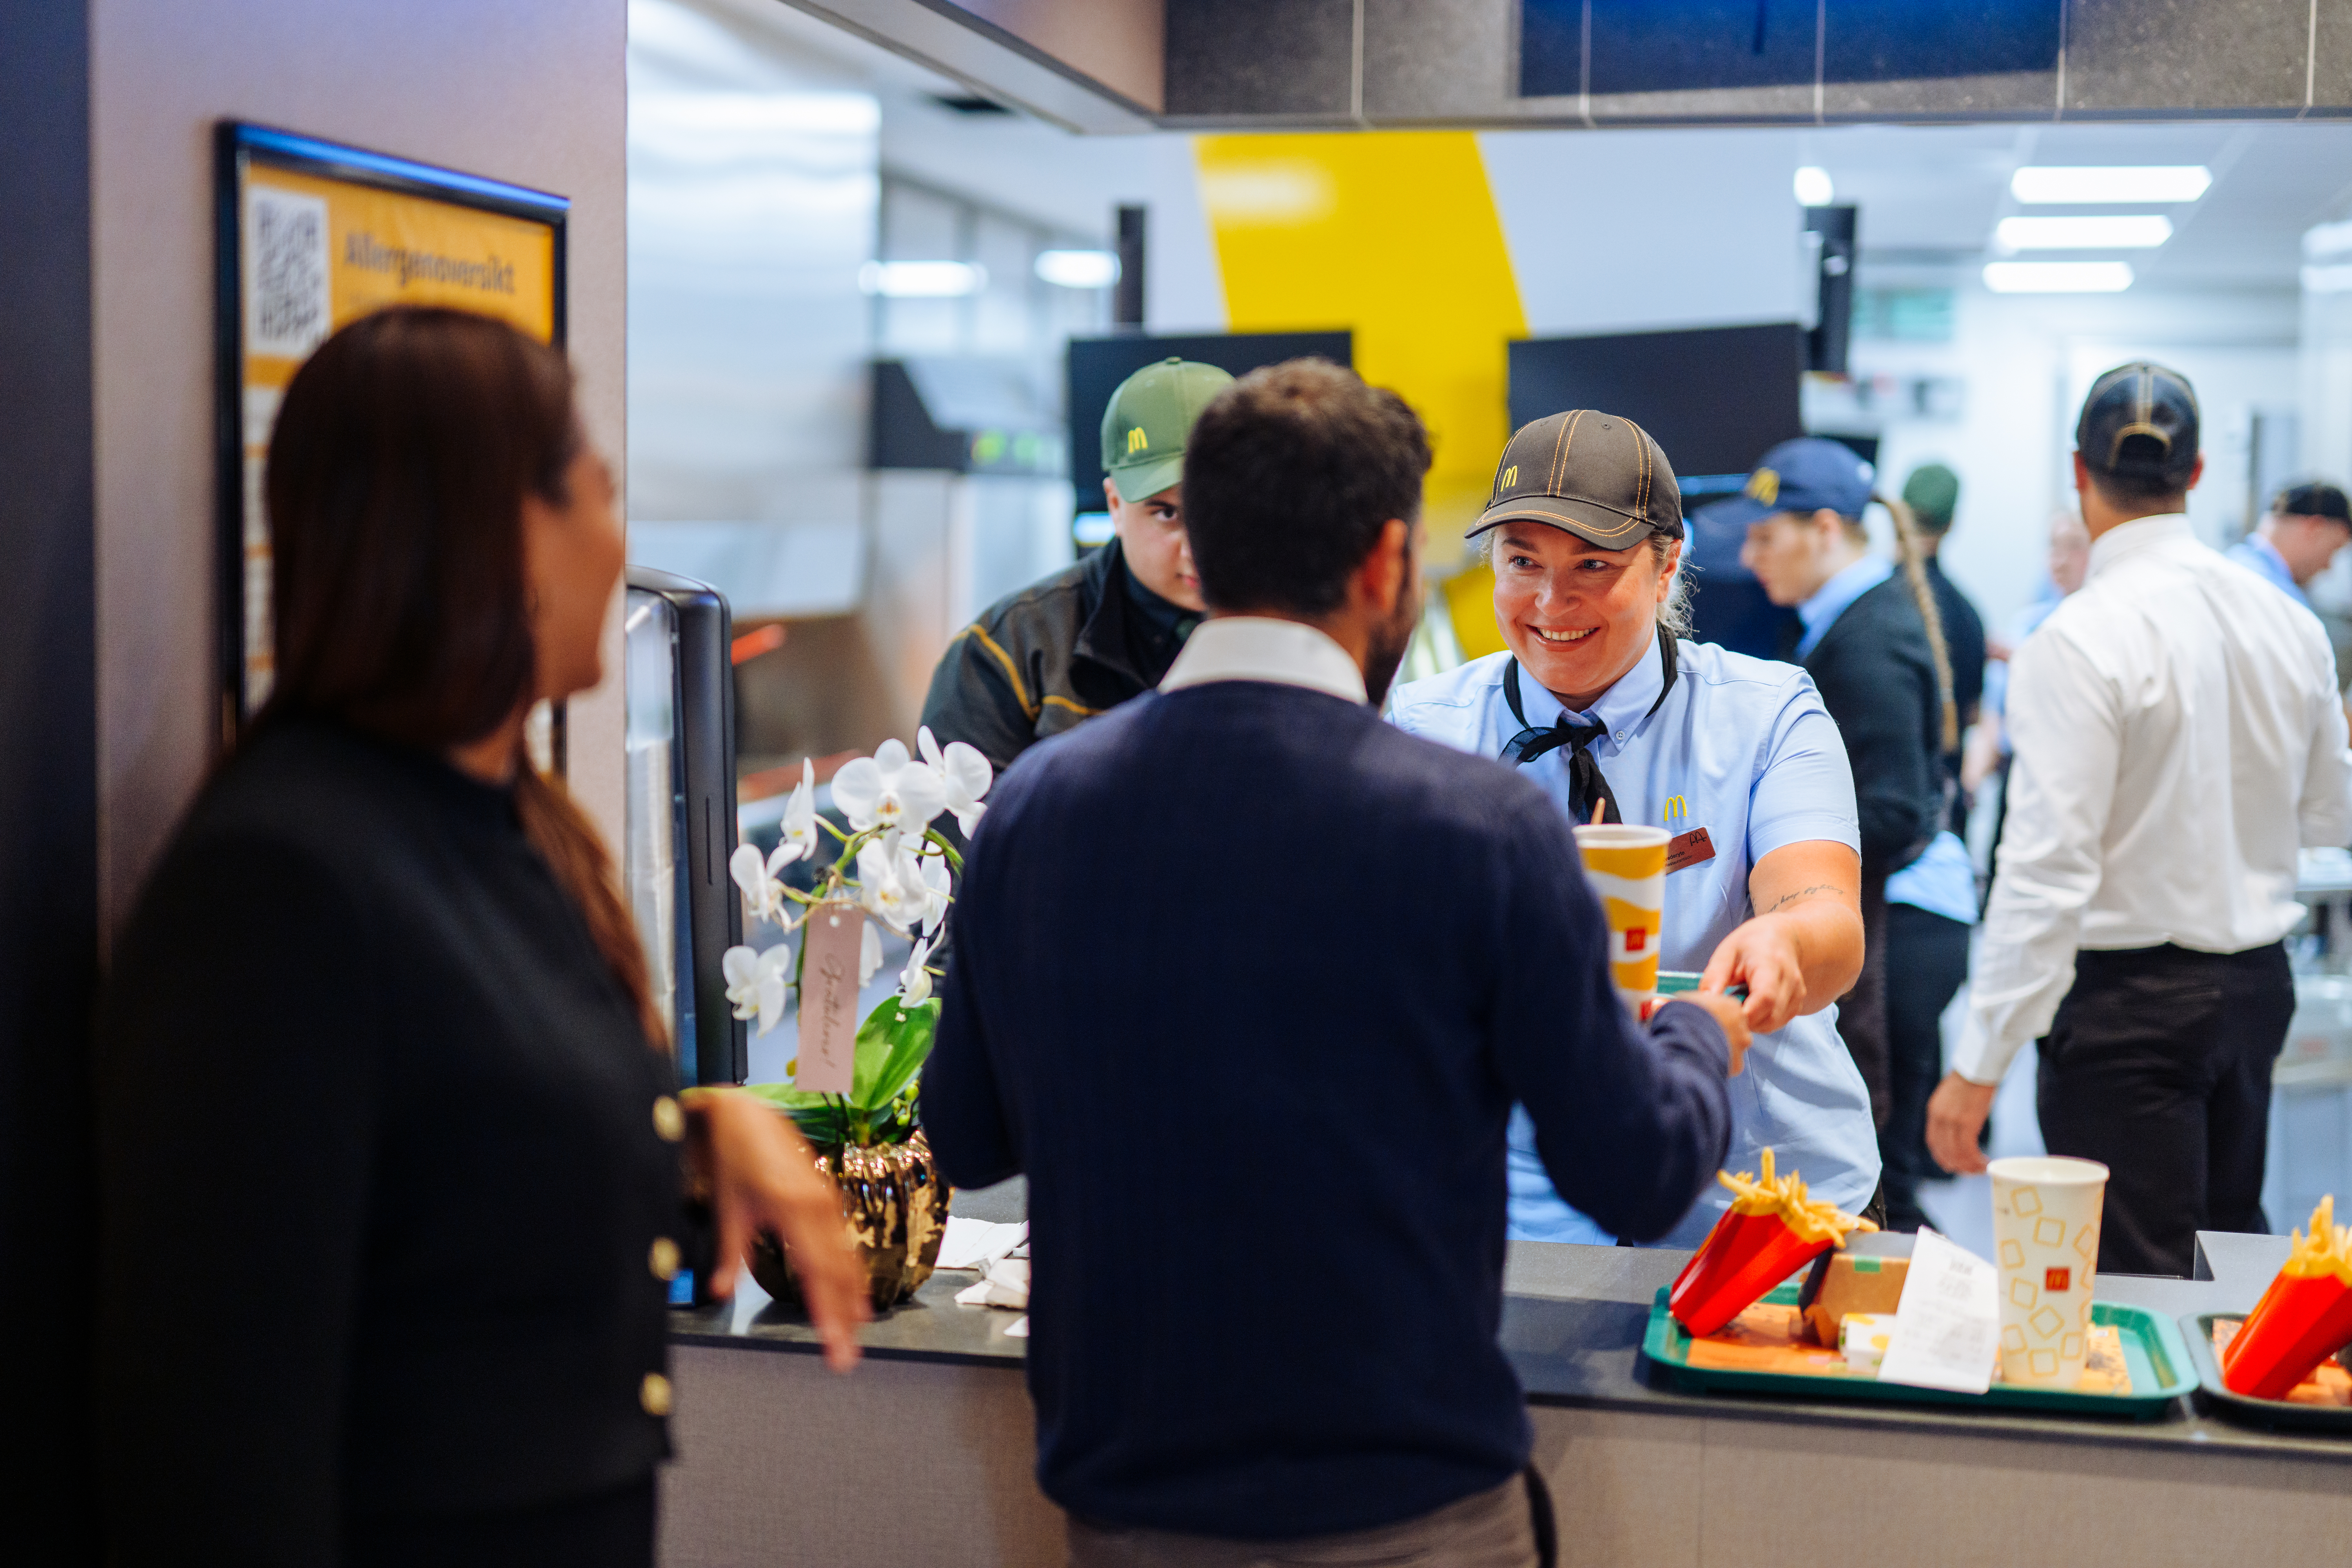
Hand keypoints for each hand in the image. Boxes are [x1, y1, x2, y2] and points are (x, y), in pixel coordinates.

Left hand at [687, 1089, 868, 1371]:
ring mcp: (827, 1202)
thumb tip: (719, 1293)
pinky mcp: (827, 1199)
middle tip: (847, 1358)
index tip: (835, 1348)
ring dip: (853, 1298)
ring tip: (856, 1334)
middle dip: (845, 1318)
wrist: (746, 1114)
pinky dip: (851, 1273)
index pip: (817, 1274)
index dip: (828, 1315)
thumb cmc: (733, 1158)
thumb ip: (729, 1253)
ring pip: (847, 1259)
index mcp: (792, 1209)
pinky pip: (845, 1243)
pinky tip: (854, 1295)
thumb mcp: (726, 1206)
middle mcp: (818, 1207)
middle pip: (839, 1273)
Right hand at [1682, 991, 1752, 1076]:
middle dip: (1718, 1033)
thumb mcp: (1677, 1004)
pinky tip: (1703, 1061)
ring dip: (1719, 1048)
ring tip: (1699, 1050)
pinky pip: (1728, 1064)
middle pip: (1732, 1029)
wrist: (1687, 1042)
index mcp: (1730, 1005)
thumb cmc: (1683, 1019)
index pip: (1726, 1010)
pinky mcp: (1737, 1064)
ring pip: (1731, 1047)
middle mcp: (1741, 1025)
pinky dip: (1717, 1063)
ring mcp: (1740, 1045)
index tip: (1700, 1021)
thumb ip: (1674, 1004)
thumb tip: (1658, 1003)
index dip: (1711, 1016)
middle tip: (1699, 1036)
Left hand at [1698, 917, 1806, 1033]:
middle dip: (1745, 1021)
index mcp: (1770, 963)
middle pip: (1770, 1016)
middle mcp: (1790, 980)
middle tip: (1728, 1011)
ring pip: (1774, 1023)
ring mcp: (1797, 993)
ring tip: (1739, 1005)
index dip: (1744, 1013)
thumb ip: (1714, 977)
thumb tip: (1705, 1003)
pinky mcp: (1798, 1003)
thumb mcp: (1726, 953)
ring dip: (1753, 1023)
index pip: (1765, 997)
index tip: (1726, 1013)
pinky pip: (1779, 1022)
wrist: (1781, 938)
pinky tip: (1752, 1007)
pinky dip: (1763, 1021)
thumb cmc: (1750, 944)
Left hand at [1924, 1072, 1997, 1175]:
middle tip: (1970, 1171)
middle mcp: (1939, 1118)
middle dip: (1957, 1165)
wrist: (1978, 1067)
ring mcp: (1952, 1121)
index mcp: (1933, 1111)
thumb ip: (1949, 1112)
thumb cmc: (1970, 1079)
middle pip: (1944, 1151)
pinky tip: (1985, 1163)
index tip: (1952, 1164)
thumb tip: (1958, 1126)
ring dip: (1969, 1166)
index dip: (1942, 1156)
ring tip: (1980, 1169)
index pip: (1933, 1142)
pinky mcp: (1967, 1123)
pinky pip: (1969, 1149)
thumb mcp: (1951, 1096)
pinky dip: (1976, 1160)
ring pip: (1957, 1154)